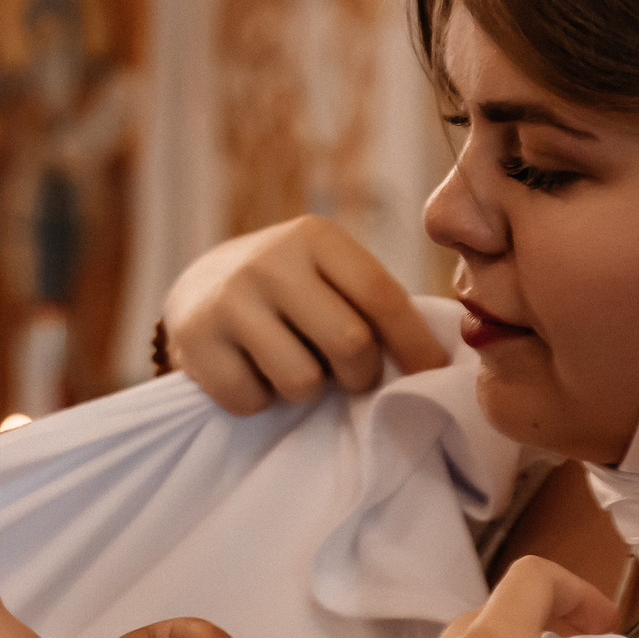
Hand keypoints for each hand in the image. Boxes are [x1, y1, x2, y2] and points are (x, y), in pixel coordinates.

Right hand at [161, 214, 448, 413]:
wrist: (196, 291)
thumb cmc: (288, 294)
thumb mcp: (327, 276)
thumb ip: (371, 304)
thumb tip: (444, 356)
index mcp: (314, 237)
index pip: (382, 296)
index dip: (414, 344)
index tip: (430, 375)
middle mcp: (269, 260)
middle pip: (350, 344)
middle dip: (360, 375)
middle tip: (350, 377)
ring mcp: (228, 299)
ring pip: (302, 380)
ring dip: (306, 391)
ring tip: (291, 368)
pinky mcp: (194, 340)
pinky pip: (251, 399)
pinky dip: (258, 400)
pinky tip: (250, 373)